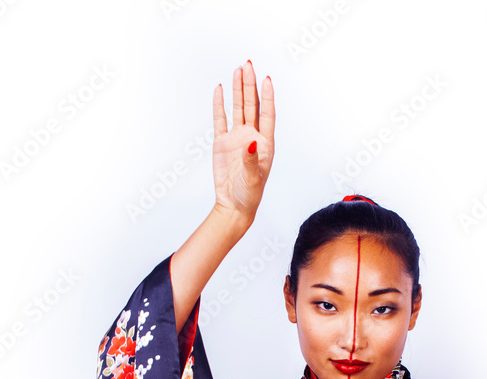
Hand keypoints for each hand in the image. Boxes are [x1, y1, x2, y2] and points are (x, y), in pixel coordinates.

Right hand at [212, 61, 274, 225]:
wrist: (234, 206)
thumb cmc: (248, 195)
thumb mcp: (254, 179)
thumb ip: (253, 160)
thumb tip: (251, 142)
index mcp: (265, 144)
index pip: (267, 114)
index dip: (267, 97)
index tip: (266, 79)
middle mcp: (252, 137)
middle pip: (252, 106)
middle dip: (250, 85)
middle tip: (248, 65)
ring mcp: (236, 139)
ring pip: (238, 109)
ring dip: (238, 90)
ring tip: (237, 70)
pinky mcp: (222, 144)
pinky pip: (220, 120)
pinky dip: (219, 105)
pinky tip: (220, 90)